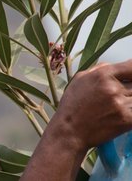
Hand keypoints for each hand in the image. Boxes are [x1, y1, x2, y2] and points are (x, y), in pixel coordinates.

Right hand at [21, 60, 131, 180]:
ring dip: (130, 100)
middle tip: (123, 94)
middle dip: (130, 88)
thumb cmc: (72, 105)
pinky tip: (121, 113)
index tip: (131, 76)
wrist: (70, 131)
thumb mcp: (79, 79)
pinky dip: (131, 111)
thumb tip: (115, 66)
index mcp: (103, 75)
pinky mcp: (127, 120)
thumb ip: (99, 70)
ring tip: (117, 104)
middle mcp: (114, 88)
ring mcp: (122, 105)